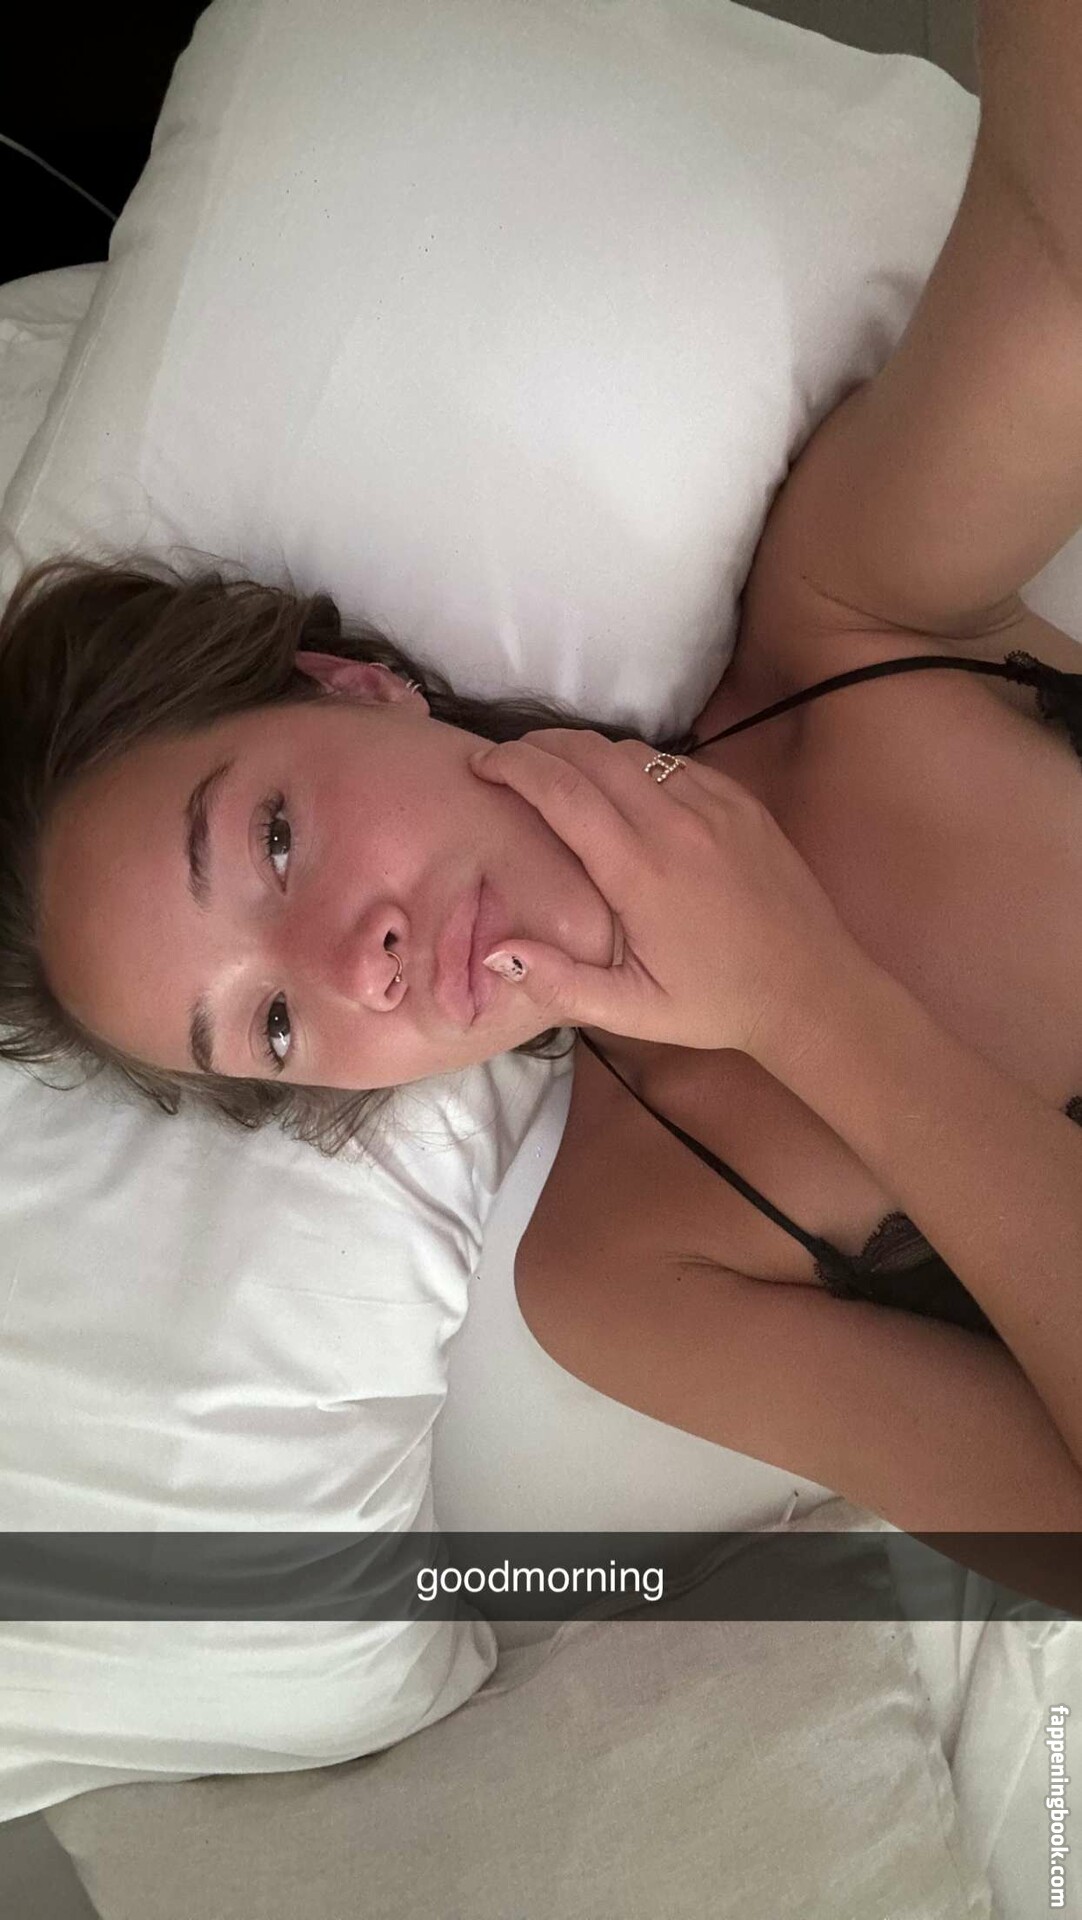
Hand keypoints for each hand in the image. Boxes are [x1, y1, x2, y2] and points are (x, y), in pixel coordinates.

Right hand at [469, 727, 865, 1057]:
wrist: (811, 989)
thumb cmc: (715, 1004)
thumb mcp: (630, 1011)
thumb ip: (558, 980)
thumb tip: (494, 948)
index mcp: (640, 871)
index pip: (562, 791)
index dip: (514, 766)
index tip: (483, 765)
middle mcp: (677, 823)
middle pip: (592, 753)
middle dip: (540, 747)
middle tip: (506, 760)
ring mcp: (716, 805)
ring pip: (635, 752)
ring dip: (587, 753)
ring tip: (556, 772)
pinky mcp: (742, 802)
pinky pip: (677, 764)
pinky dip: (637, 766)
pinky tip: (623, 790)